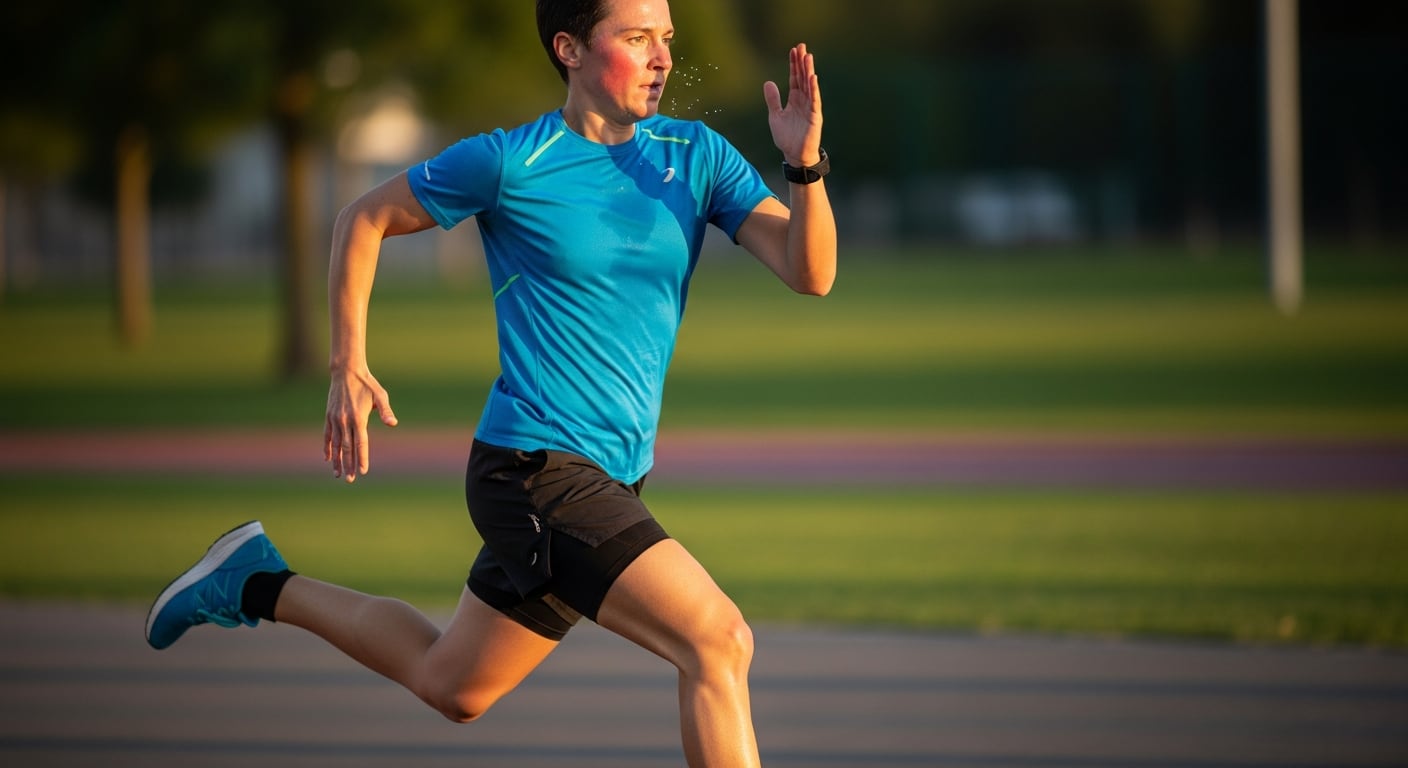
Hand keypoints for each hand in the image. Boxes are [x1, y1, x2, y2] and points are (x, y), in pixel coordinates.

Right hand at [324, 366, 397, 482]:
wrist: (346, 371)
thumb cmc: (367, 384)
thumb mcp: (380, 395)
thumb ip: (386, 411)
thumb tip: (393, 424)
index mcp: (359, 418)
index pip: (361, 443)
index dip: (362, 458)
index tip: (363, 471)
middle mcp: (345, 421)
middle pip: (347, 448)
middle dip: (349, 465)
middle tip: (351, 479)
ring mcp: (335, 419)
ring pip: (335, 445)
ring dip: (337, 461)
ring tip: (338, 474)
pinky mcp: (329, 416)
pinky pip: (327, 436)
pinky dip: (327, 448)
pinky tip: (327, 459)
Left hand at [763, 43, 823, 168]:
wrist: (794, 155)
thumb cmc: (786, 137)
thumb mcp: (775, 116)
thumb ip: (773, 100)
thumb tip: (768, 82)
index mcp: (794, 99)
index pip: (794, 77)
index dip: (793, 64)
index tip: (793, 50)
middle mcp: (804, 100)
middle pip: (802, 77)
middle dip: (802, 62)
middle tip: (801, 46)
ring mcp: (810, 107)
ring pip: (809, 85)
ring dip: (808, 71)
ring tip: (808, 56)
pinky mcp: (815, 116)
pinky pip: (814, 100)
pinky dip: (814, 89)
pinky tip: (812, 77)